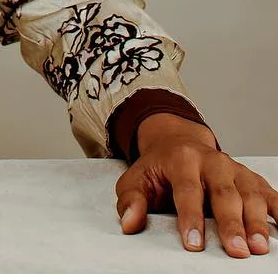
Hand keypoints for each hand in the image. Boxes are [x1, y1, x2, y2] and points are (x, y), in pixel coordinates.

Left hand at [116, 116, 277, 256]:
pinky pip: (270, 194)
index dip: (190, 218)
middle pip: (224, 194)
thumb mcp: (137, 179)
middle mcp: (212, 161)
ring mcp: (235, 169)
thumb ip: (131, 200)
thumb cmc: (160, 168)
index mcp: (182, 159)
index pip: (187, 191)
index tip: (193, 244)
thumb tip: (130, 222)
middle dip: (230, 224)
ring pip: (249, 194)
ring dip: (256, 222)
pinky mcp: (251, 178)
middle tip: (236, 251)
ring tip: (258, 248)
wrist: (178, 142)